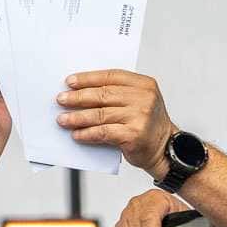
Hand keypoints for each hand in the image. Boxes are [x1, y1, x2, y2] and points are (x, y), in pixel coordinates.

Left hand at [56, 70, 175, 174]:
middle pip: (104, 94)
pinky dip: (87, 134)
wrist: (165, 149)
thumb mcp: (139, 101)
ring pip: (101, 114)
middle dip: (78, 97)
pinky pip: (103, 132)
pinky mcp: (134, 135)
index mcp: (144, 84)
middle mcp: (144, 98)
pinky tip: (77, 134)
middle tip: (62, 99)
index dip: (88, 78)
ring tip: (63, 119)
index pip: (111, 76)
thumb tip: (81, 92)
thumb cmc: (146, 125)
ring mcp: (140, 116)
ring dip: (78, 117)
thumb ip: (117, 94)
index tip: (70, 82)